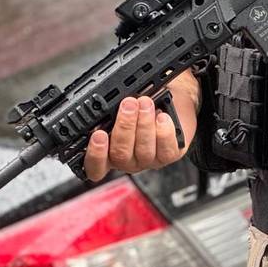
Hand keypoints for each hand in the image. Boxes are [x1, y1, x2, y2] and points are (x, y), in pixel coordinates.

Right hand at [83, 71, 199, 181]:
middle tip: (129, 104)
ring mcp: (148, 160)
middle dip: (124, 126)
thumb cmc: (144, 101)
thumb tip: (108, 100)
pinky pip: (166, 150)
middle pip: (120, 154)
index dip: (95, 154)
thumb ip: (113, 107)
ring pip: (143, 151)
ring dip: (144, 124)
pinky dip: (164, 132)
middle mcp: (127, 159)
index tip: (98, 134)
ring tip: (146, 103)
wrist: (172, 100)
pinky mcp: (168, 155)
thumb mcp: (124, 100)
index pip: (95, 166)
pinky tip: (163, 117)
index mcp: (108, 151)